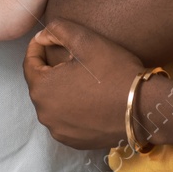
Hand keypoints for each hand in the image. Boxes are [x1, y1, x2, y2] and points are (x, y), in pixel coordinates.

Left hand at [24, 19, 143, 149]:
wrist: (143, 108)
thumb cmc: (114, 71)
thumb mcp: (86, 40)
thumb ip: (57, 30)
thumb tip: (41, 37)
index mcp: (42, 88)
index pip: (29, 63)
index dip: (37, 48)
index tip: (48, 39)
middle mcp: (44, 114)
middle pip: (40, 84)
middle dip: (50, 69)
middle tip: (71, 57)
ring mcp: (58, 130)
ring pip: (52, 103)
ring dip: (60, 89)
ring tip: (81, 78)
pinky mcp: (73, 141)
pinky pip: (64, 119)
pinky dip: (70, 108)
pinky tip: (87, 98)